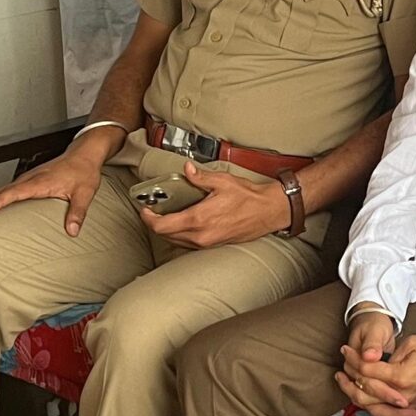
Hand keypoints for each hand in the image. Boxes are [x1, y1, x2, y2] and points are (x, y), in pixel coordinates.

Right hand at [0, 135, 112, 235]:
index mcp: (40, 182)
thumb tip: (72, 230)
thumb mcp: (85, 193)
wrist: (84, 154)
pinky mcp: (29, 180)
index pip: (13, 193)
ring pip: (1, 189)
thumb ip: (77, 212)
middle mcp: (30, 179)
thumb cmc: (83, 170)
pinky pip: (8, 189)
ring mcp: (28, 178)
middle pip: (0, 191)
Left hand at [142, 159, 290, 248]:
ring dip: (167, 231)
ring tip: (165, 217)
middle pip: (165, 235)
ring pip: (176, 241)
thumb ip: (200, 177)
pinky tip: (182, 224)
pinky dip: (179, 235)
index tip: (145, 209)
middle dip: (155, 224)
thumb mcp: (222, 181)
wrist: (269, 212)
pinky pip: (188, 244)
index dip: (149, 218)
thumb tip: (186, 170)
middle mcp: (201, 235)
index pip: (162, 226)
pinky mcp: (213, 245)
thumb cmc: (249, 197)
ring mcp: (207, 243)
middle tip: (152, 211)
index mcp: (199, 218)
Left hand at [335, 309, 413, 415]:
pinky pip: (387, 414)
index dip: (352, 359)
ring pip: (373, 409)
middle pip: (365, 394)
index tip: (345, 351)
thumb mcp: (412, 343)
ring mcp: (409, 405)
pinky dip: (373, 407)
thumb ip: (388, 355)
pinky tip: (364, 400)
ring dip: (356, 397)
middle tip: (340, 370)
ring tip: (346, 386)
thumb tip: (373, 363)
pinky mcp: (414, 408)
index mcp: (401, 376)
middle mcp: (403, 395)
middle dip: (349, 381)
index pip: (366, 371)